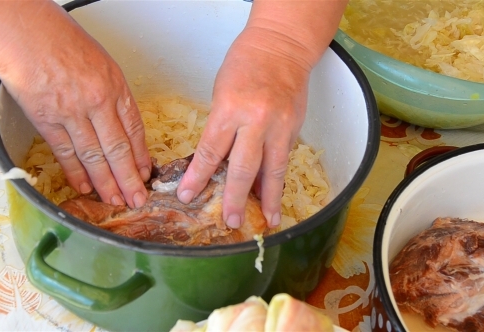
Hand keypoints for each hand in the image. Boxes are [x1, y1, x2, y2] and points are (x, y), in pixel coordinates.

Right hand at [0, 1, 150, 207]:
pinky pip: (65, 152)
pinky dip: (75, 172)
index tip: (146, 174)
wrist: (28, 35)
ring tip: (114, 200)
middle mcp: (98, 103)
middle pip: (118, 149)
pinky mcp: (47, 120)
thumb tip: (121, 124)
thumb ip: (114, 96)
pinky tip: (84, 186)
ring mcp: (72, 114)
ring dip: (105, 182)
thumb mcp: (104, 65)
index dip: (141, 156)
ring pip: (94, 156)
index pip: (135, 131)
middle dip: (129, 179)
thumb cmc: (65, 43)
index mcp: (116, 89)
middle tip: (137, 199)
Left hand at [176, 27, 309, 228]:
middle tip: (229, 221)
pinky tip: (275, 196)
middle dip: (235, 197)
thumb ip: (222, 126)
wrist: (282, 47)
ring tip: (268, 221)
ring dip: (268, 198)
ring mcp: (280, 126)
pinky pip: (284, 159)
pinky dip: (278, 180)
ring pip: (273, 170)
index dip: (199, 176)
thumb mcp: (222, 93)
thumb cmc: (245, 64)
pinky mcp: (295, 128)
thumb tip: (218, 161)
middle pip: (243, 167)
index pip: (211, 150)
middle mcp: (257, 120)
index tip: (189, 195)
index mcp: (231, 108)